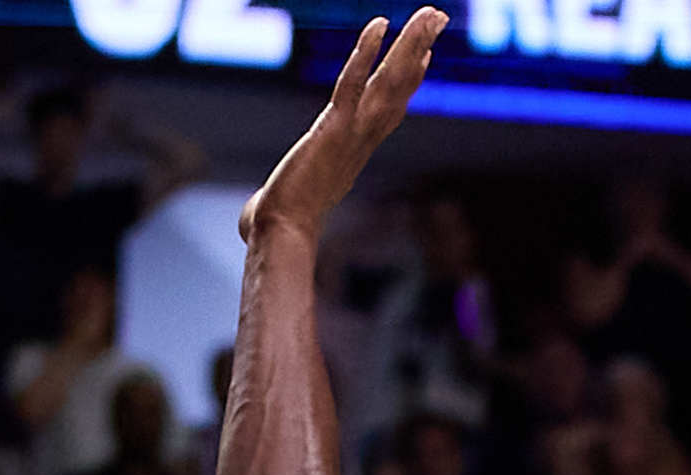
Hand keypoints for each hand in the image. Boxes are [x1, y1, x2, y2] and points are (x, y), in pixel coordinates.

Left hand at [242, 13, 445, 244]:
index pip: (388, 110)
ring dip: (410, 44)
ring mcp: (351, 133)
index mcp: (354, 152)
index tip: (424, 56)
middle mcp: (361, 140)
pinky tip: (379, 24)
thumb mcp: (287, 203)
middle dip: (418, 50)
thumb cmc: (277, 227)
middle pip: (398, 88)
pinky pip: (351, 82)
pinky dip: (365, 53)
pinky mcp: (332, 128)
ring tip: (431, 14)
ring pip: (388, 81)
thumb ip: (275, 200)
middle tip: (438, 19)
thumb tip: (252, 222)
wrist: (279, 236)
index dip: (408, 82)